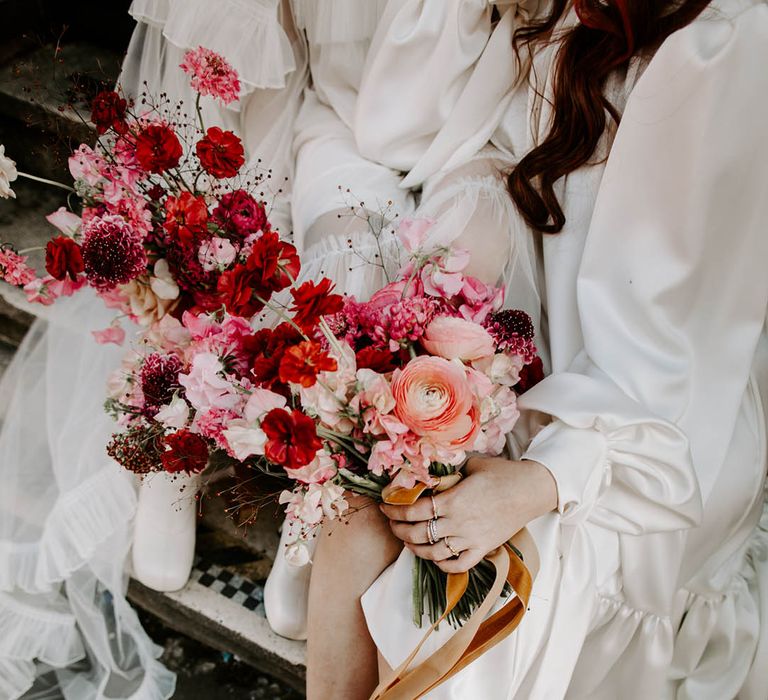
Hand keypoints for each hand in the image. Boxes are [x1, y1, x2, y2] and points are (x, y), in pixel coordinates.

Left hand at [379, 457, 556, 572]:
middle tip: (391, 523)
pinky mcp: (483, 549)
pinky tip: (433, 556)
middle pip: (418, 533)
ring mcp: (470, 540)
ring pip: (433, 552)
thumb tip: (428, 473)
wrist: (530, 490)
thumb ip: (448, 473)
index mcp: (453, 500)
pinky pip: (458, 564)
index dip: (395, 510)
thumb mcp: (471, 465)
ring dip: (415, 548)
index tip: (385, 506)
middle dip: (399, 529)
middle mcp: (458, 523)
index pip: (414, 510)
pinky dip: (442, 564)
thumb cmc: (501, 473)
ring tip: (407, 540)